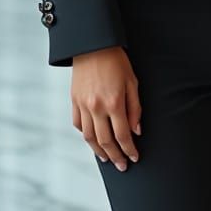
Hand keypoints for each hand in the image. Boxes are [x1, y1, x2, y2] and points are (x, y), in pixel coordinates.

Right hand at [71, 46, 140, 171]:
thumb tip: (137, 130)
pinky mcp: (74, 101)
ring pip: (89, 137)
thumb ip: (135, 107)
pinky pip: (79, 125)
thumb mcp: (132, 81)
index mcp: (114, 102)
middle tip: (122, 166)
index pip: (123, 135)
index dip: (129, 149)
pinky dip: (86, 135)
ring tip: (107, 159)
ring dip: (99, 151)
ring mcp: (83, 105)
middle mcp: (97, 107)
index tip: (134, 157)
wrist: (93, 45)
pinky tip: (92, 140)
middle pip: (106, 141)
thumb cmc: (117, 61)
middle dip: (115, 156)